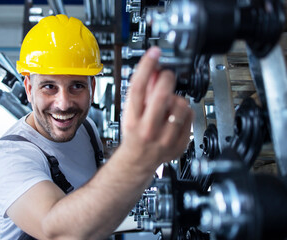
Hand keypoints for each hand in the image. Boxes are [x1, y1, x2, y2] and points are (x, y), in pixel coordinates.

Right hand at [121, 46, 193, 169]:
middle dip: (167, 78)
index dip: (147, 66)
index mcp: (133, 120)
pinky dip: (185, 111)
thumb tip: (153, 70)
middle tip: (167, 75)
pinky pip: (190, 116)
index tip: (154, 53)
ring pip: (180, 104)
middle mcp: (148, 130)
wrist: (139, 160)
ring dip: (177, 98)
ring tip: (170, 103)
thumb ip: (142, 92)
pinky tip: (176, 115)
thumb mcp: (131, 112)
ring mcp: (165, 138)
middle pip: (161, 95)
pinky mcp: (179, 144)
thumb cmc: (134, 133)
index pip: (138, 88)